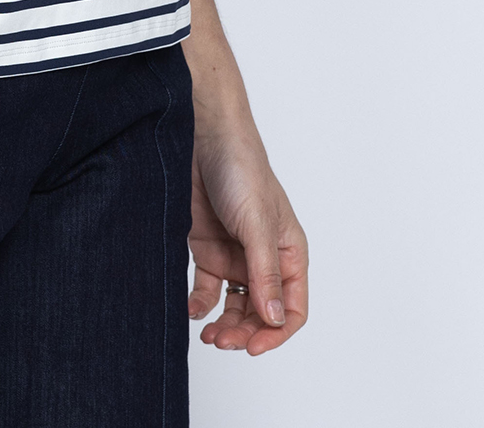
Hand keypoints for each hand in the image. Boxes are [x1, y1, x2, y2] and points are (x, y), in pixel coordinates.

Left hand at [186, 121, 307, 353]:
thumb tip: (275, 319)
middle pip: (261, 312)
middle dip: (245, 332)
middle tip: (223, 341)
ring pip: (234, 305)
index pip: (292, 307)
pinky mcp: (207, 248)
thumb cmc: (241, 169)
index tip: (253, 347)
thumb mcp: (256, 223)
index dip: (276, 333)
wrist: (201, 136)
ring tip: (208, 335)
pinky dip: (200, 304)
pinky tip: (192, 310)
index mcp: (288, 252)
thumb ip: (264, 272)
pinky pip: (207, 287)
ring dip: (224, 324)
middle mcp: (263, 258)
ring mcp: (234, 254)